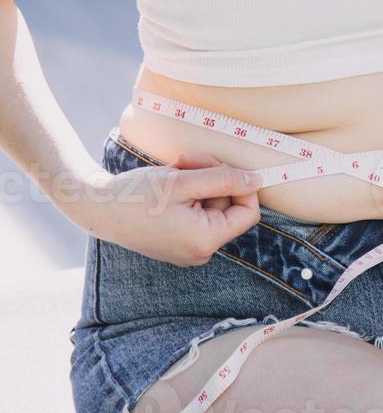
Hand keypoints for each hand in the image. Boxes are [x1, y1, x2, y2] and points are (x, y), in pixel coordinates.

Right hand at [82, 152, 262, 266]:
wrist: (96, 207)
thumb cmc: (136, 196)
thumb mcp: (183, 181)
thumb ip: (224, 179)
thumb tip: (256, 180)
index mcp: (205, 241)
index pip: (247, 213)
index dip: (242, 186)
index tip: (222, 166)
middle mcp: (200, 251)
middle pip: (228, 206)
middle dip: (213, 178)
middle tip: (188, 160)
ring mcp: (188, 248)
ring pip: (212, 206)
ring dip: (199, 182)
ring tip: (175, 170)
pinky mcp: (177, 241)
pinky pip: (196, 213)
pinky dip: (188, 194)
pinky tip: (169, 184)